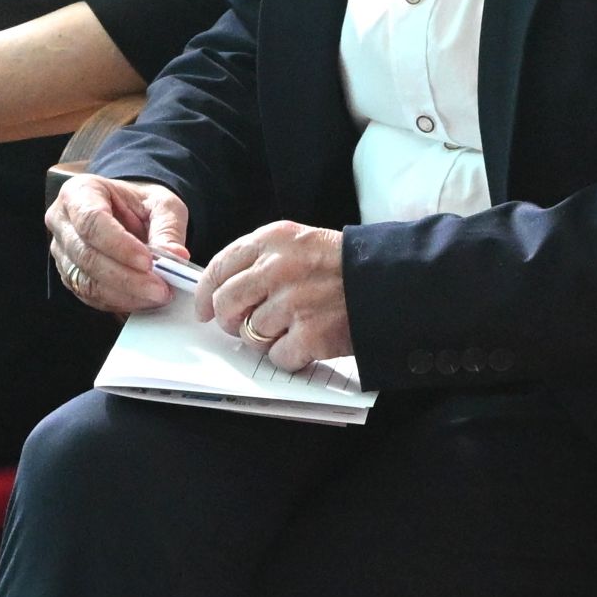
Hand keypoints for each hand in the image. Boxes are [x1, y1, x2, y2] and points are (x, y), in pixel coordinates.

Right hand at [47, 175, 190, 312]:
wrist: (129, 214)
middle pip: (87, 256)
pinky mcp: (69, 277)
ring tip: (157, 295)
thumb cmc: (141, 204)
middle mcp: (63, 222)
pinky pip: (90, 296)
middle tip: (160, 287)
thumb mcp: (162, 204)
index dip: (119, 245)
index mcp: (80, 191)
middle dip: (126, 277)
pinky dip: (119, 301)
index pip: (92, 220)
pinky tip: (143, 300)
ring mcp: (62, 252)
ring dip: (125, 294)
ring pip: (86, 281)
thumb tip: (175, 255)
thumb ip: (168, 228)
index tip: (148, 261)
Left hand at [198, 221, 353, 371]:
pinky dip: (290, 356)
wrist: (391, 281)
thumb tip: (223, 290)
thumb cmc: (345, 265)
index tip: (204, 309)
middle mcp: (277, 268)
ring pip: (250, 334)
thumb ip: (262, 259)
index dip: (205, 293)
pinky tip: (308, 341)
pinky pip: (277, 356)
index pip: (219, 268)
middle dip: (231, 321)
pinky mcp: (309, 335)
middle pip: (225, 304)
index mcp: (273, 240)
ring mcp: (292, 303)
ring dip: (266, 338)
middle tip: (244, 326)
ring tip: (292, 327)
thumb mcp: (301, 242)